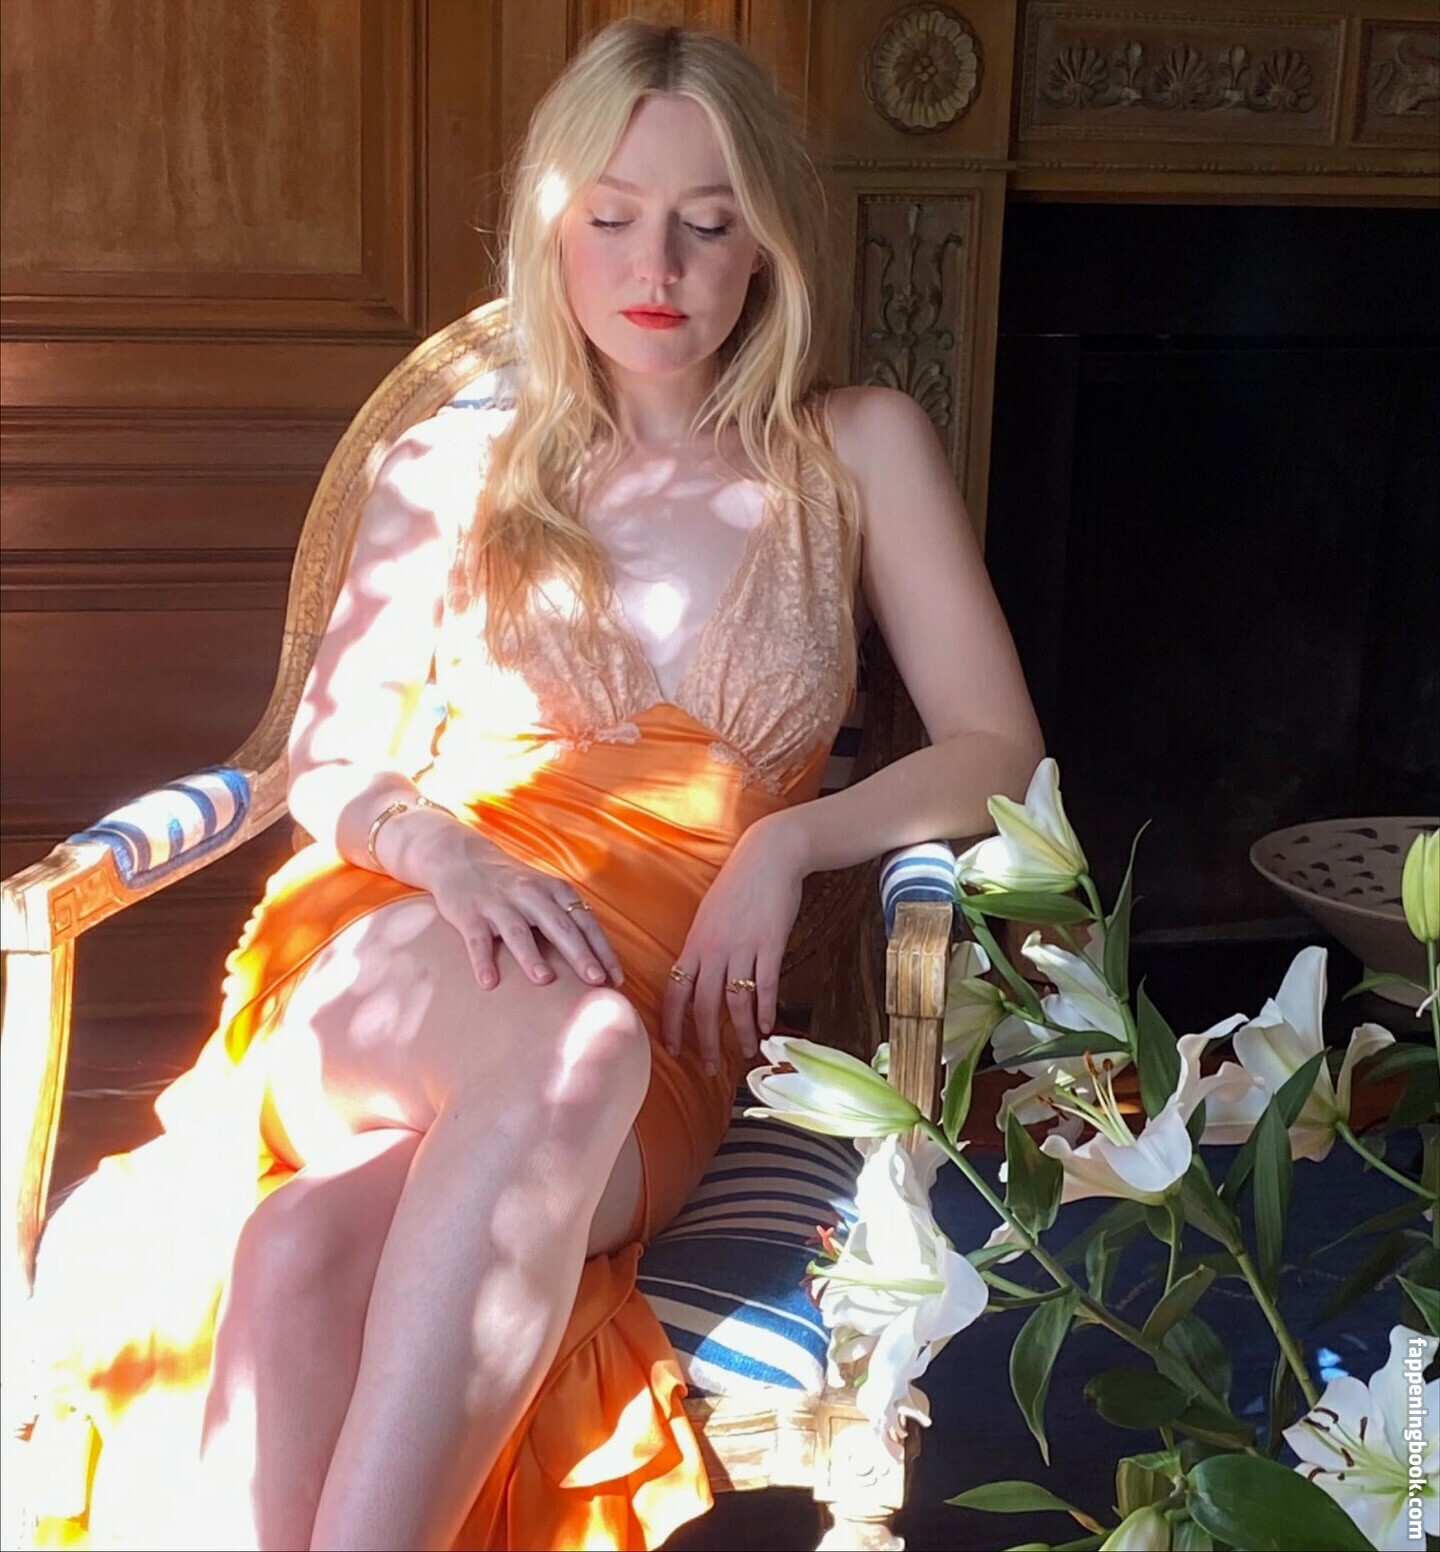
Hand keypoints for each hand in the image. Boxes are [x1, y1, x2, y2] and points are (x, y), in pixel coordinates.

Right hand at [399, 814, 624, 991]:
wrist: (460, 857)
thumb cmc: (512, 886)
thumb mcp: (544, 893)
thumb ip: (567, 919)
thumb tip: (599, 962)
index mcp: (554, 890)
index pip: (585, 922)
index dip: (602, 950)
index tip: (616, 979)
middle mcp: (530, 894)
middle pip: (558, 926)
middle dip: (579, 954)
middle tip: (595, 981)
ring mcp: (498, 903)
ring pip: (518, 931)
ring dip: (531, 955)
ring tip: (544, 980)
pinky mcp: (469, 913)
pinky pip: (477, 939)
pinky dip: (482, 960)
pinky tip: (489, 982)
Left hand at [661, 813, 808, 1073]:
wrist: (768, 856)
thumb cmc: (739, 884)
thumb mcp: (709, 914)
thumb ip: (703, 946)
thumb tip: (697, 974)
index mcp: (695, 943)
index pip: (674, 991)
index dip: (672, 1023)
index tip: (672, 1048)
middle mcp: (714, 949)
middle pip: (704, 1006)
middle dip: (705, 1041)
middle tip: (710, 1066)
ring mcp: (742, 948)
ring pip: (736, 1002)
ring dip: (741, 1032)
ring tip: (747, 1051)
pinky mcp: (770, 944)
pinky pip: (765, 987)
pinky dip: (766, 1011)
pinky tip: (768, 1027)